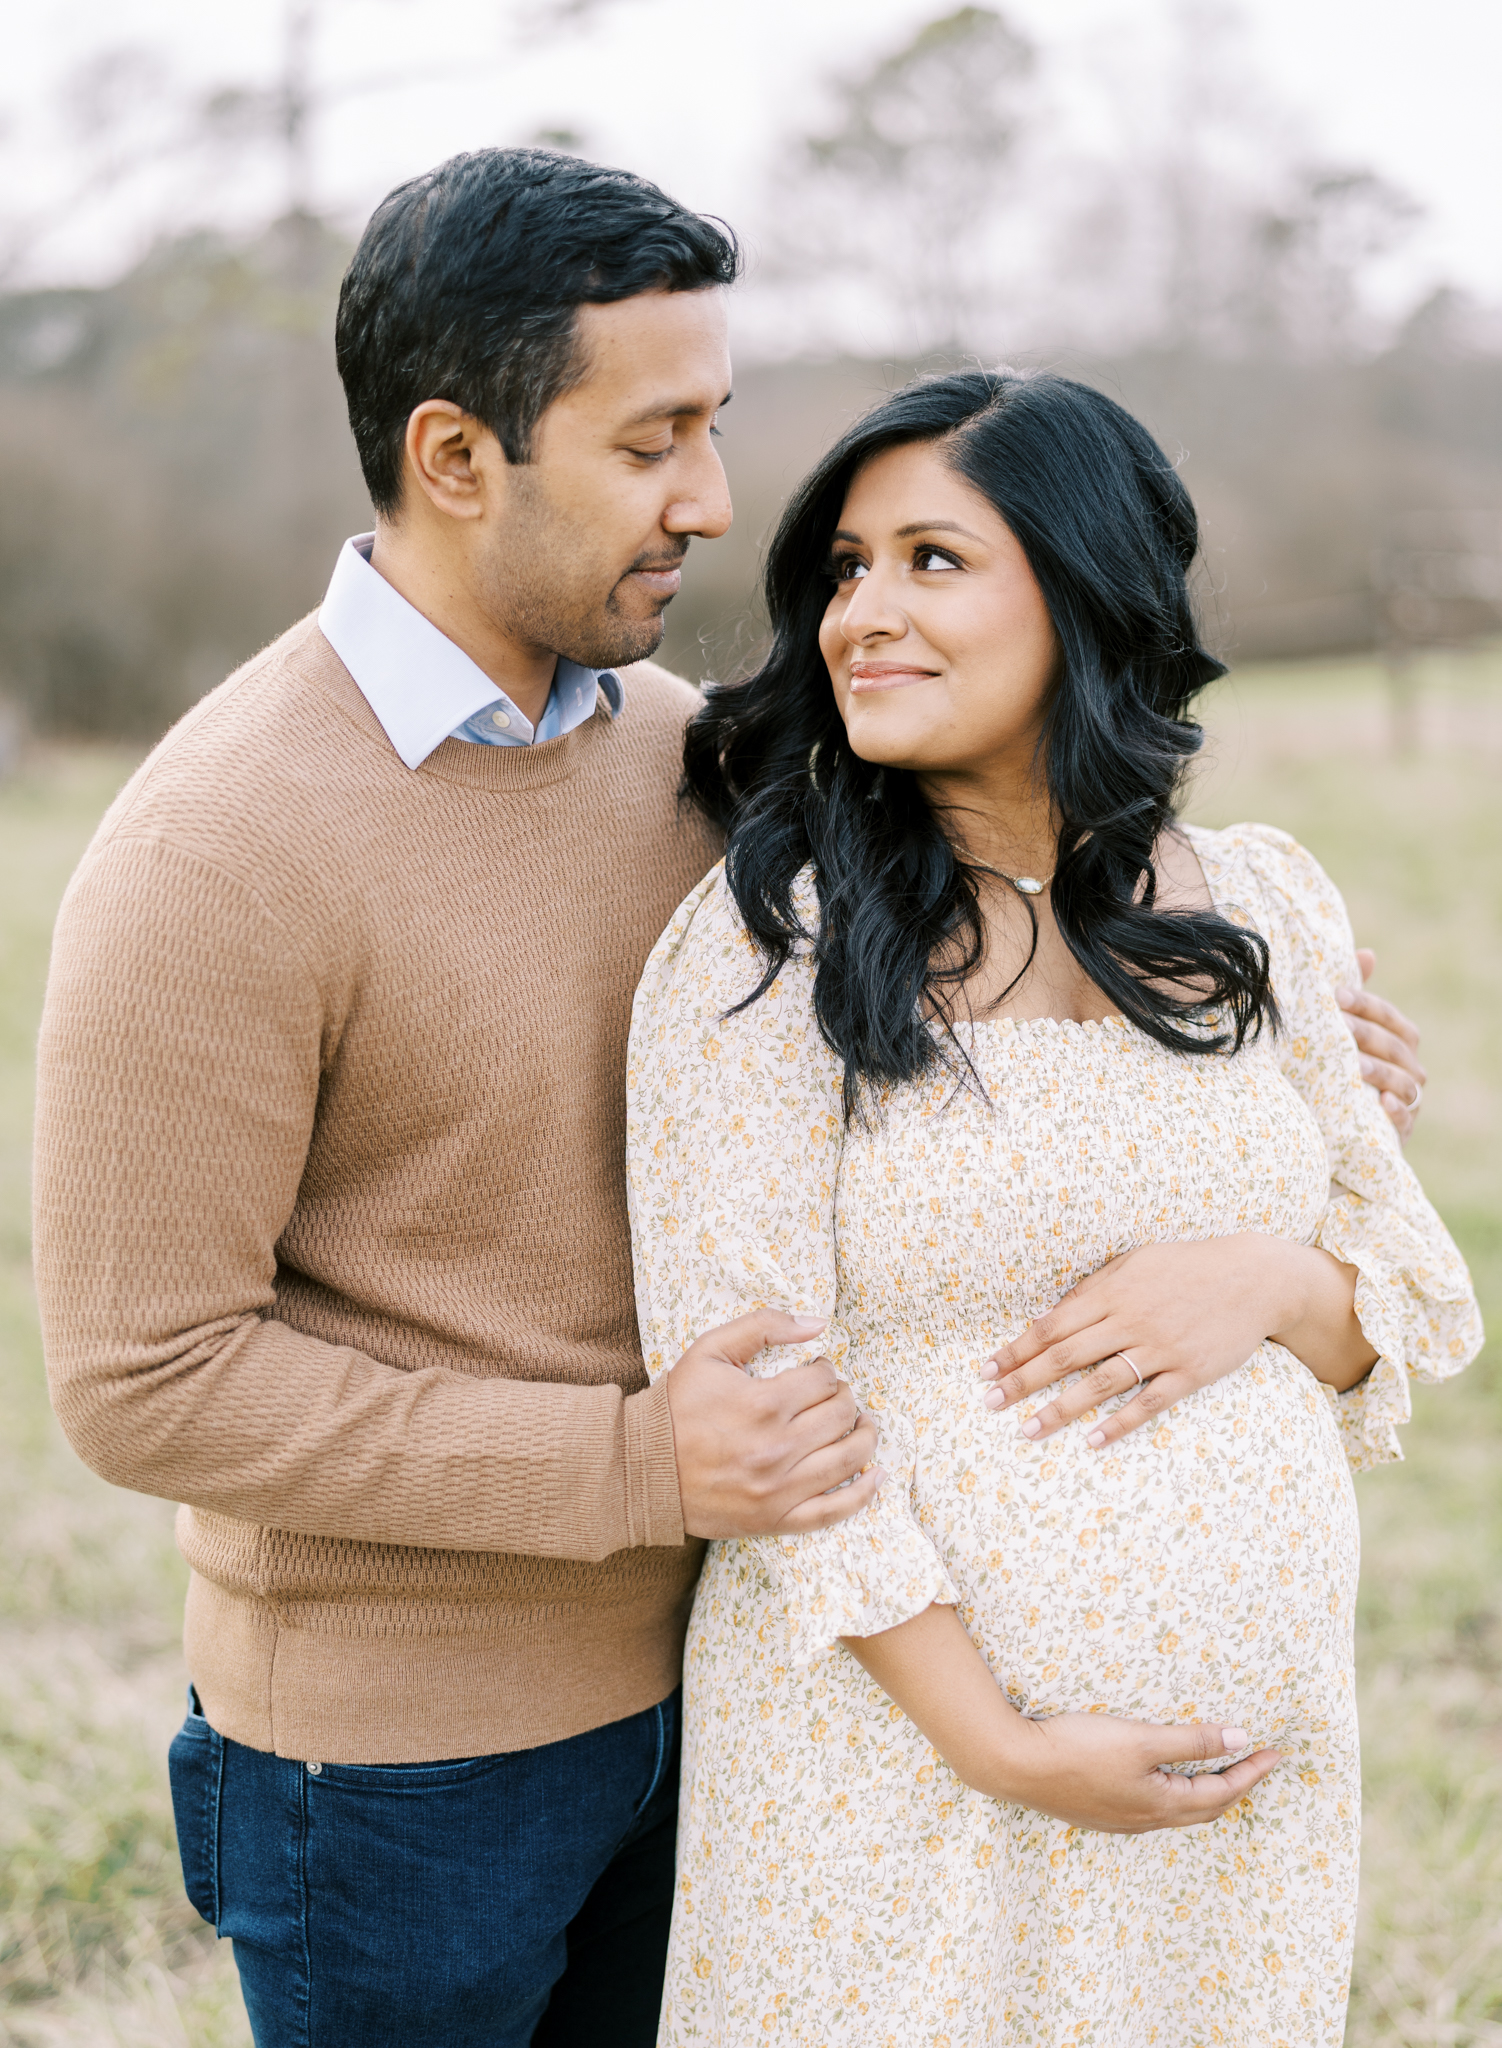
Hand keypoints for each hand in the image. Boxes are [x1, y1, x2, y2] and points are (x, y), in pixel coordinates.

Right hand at [665, 1310, 883, 1538]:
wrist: (642, 1468)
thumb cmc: (677, 1406)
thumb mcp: (710, 1350)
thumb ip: (764, 1326)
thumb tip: (818, 1323)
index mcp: (764, 1403)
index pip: (825, 1381)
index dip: (826, 1371)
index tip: (817, 1373)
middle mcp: (777, 1448)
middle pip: (841, 1416)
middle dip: (845, 1399)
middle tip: (834, 1397)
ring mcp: (779, 1489)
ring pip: (848, 1459)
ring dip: (864, 1436)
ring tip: (862, 1425)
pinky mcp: (775, 1519)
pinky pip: (833, 1511)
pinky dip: (863, 1493)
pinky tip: (876, 1475)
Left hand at [977, 1234, 1370, 1445]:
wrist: (1254, 1277)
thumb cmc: (1187, 1267)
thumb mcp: (1134, 1263)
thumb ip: (1093, 1289)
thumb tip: (1051, 1316)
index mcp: (1112, 1292)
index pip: (1051, 1326)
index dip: (1015, 1350)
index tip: (986, 1370)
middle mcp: (1130, 1320)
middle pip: (1065, 1356)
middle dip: (1022, 1381)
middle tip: (989, 1403)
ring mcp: (1161, 1348)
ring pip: (1100, 1383)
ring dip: (1059, 1409)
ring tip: (1026, 1431)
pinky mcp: (1190, 1372)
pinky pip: (1149, 1402)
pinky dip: (1120, 1424)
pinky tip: (1093, 1442)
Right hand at [997, 1712, 1282, 1833]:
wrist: (1015, 1766)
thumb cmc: (1078, 1749)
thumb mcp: (1141, 1739)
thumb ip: (1191, 1740)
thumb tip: (1239, 1739)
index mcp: (1162, 1804)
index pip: (1222, 1791)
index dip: (1252, 1771)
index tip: (1276, 1752)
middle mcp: (1146, 1819)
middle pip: (1205, 1807)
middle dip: (1236, 1785)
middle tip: (1257, 1762)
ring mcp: (1122, 1819)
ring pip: (1179, 1810)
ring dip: (1206, 1791)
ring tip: (1219, 1769)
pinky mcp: (1102, 1811)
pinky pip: (1155, 1807)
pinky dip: (1176, 1793)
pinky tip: (1166, 1779)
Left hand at [1339, 948, 1424, 1141]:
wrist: (1338, 1129)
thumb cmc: (1344, 1074)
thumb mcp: (1345, 1039)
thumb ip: (1355, 1002)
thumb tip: (1367, 954)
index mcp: (1400, 1042)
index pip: (1391, 1019)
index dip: (1367, 1005)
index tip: (1336, 995)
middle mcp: (1411, 1069)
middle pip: (1395, 1048)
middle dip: (1367, 1035)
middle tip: (1338, 1026)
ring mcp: (1409, 1101)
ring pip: (1402, 1082)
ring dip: (1380, 1072)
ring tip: (1356, 1065)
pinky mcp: (1401, 1131)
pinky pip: (1405, 1120)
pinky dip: (1397, 1111)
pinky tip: (1382, 1103)